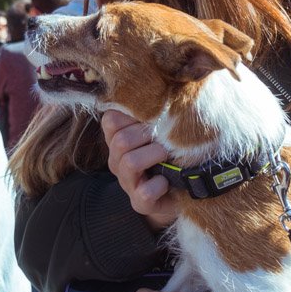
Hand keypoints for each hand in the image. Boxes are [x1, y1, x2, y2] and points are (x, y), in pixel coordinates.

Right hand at [102, 110, 176, 230]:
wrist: (179, 192)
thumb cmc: (169, 154)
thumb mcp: (161, 130)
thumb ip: (156, 113)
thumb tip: (167, 88)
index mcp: (119, 138)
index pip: (111, 119)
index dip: (133, 115)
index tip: (153, 116)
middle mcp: (117, 159)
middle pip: (120, 140)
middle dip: (147, 135)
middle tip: (165, 138)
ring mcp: (127, 182)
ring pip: (129, 162)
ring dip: (154, 155)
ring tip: (167, 155)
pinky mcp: (140, 202)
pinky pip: (144, 192)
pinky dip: (159, 184)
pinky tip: (167, 181)